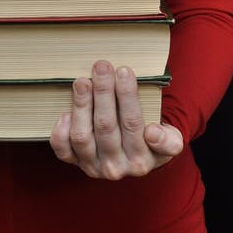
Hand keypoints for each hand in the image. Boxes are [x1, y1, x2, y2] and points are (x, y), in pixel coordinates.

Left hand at [50, 60, 182, 179]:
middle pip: (106, 125)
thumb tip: (152, 133)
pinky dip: (61, 132)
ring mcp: (93, 166)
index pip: (132, 123)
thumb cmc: (151, 139)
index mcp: (142, 160)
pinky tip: (66, 111)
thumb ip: (169, 139)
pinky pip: (63, 150)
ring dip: (81, 105)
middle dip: (103, 91)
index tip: (124, 70)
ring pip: (82, 135)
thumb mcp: (171, 140)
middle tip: (101, 65)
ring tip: (82, 80)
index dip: (127, 95)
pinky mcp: (75, 163)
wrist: (135, 160)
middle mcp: (116, 167)